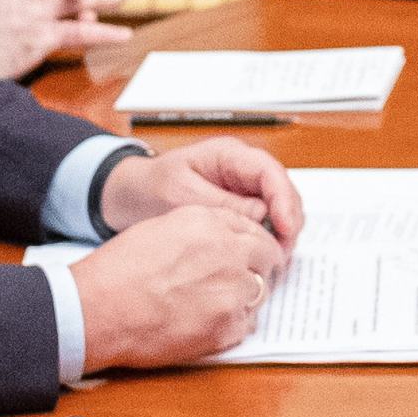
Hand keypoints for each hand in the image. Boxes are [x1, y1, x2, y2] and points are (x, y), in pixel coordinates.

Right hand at [67, 206, 286, 367]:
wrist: (99, 309)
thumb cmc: (119, 270)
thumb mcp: (162, 227)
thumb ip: (203, 228)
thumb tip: (228, 238)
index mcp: (211, 224)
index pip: (254, 229)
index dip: (254, 243)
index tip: (251, 253)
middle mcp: (229, 254)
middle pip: (267, 259)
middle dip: (258, 267)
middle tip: (240, 278)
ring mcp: (232, 294)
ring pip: (259, 293)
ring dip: (244, 296)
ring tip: (213, 303)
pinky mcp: (227, 329)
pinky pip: (246, 325)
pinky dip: (231, 324)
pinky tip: (205, 322)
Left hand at [97, 136, 304, 244]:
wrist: (130, 198)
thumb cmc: (150, 190)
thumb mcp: (182, 196)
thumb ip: (223, 205)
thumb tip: (264, 218)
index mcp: (229, 155)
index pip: (269, 172)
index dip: (283, 200)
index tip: (285, 228)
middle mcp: (243, 170)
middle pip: (282, 191)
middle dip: (287, 222)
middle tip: (282, 254)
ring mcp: (245, 189)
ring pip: (278, 210)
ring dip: (280, 234)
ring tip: (274, 261)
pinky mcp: (242, 209)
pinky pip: (265, 223)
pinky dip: (268, 240)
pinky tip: (262, 258)